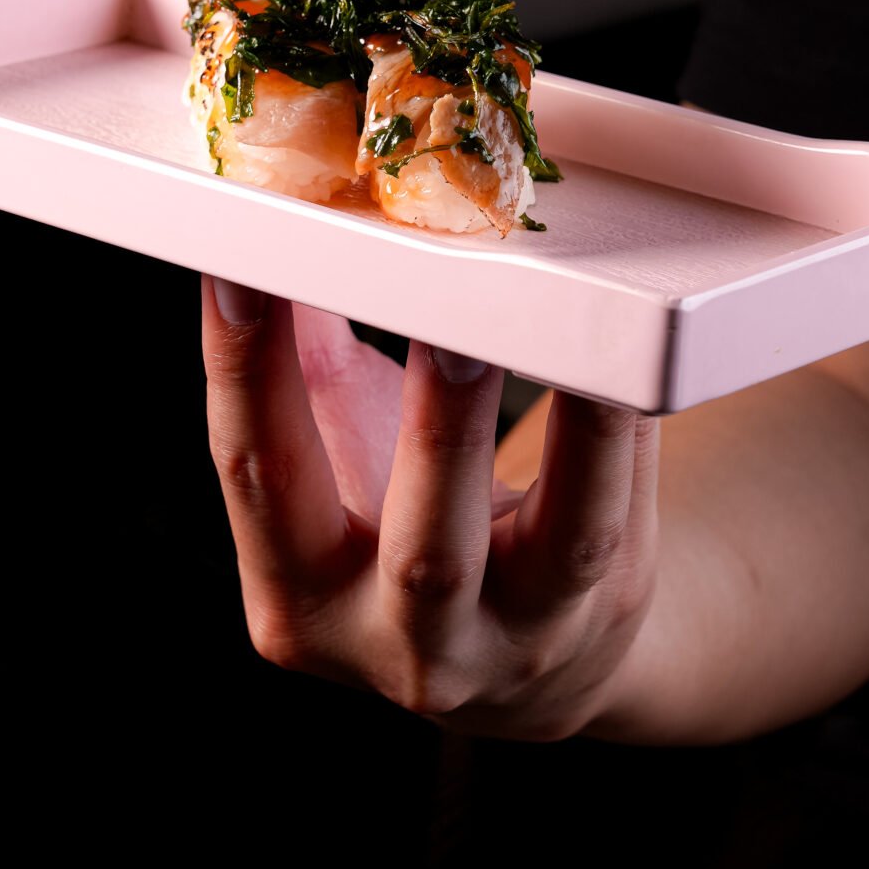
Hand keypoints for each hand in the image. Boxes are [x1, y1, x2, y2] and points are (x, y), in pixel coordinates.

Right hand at [201, 279, 659, 740]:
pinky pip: (623, 508)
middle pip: (424, 550)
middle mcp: (408, 645)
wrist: (525, 658)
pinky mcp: (606, 607)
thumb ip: (301, 354)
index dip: (245, 364)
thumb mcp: (335, 458)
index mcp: (301, 603)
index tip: (243, 265)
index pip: (259, 474)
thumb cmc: (403, 526)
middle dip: (435, 420)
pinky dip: (624, 424)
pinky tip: (625, 346)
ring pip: (556, 542)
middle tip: (437, 298)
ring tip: (555, 316)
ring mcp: (523, 641)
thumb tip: (269, 210)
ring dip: (579, 425)